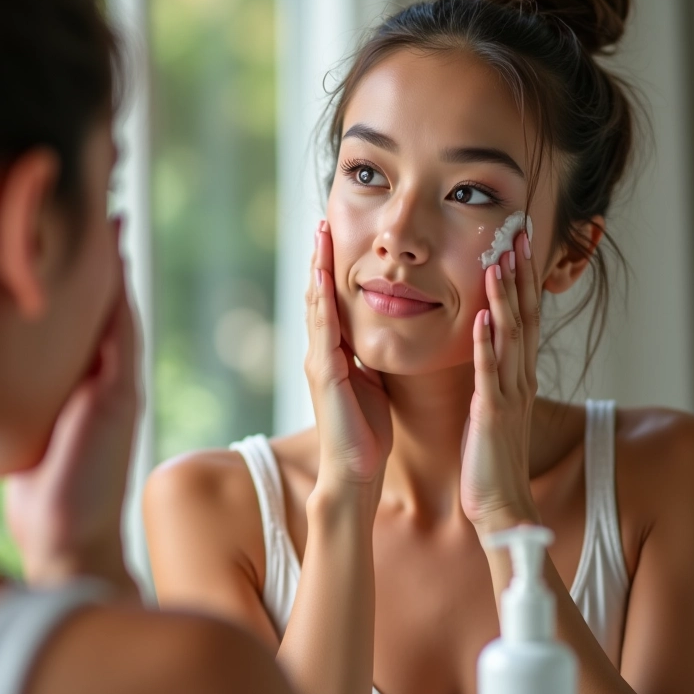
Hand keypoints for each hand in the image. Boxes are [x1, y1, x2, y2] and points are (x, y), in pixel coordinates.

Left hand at [6, 224, 140, 591]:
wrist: (72, 537)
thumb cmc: (47, 495)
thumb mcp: (29, 435)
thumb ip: (27, 401)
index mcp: (84, 387)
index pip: (85, 322)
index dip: (83, 281)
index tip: (73, 239)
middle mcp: (107, 378)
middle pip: (107, 307)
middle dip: (105, 262)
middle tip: (101, 212)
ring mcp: (119, 384)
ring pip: (119, 312)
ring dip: (116, 268)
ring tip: (111, 220)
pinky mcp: (122, 393)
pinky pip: (124, 334)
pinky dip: (121, 298)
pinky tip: (116, 263)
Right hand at [305, 220, 391, 501]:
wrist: (355, 471)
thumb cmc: (366, 432)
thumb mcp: (370, 384)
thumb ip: (367, 359)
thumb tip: (376, 339)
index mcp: (335, 354)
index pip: (332, 302)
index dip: (332, 269)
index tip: (337, 238)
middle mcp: (321, 352)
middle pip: (319, 295)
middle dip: (320, 258)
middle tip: (322, 221)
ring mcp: (319, 361)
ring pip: (317, 305)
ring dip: (318, 268)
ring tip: (320, 235)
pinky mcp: (324, 373)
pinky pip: (324, 329)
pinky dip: (323, 301)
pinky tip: (323, 277)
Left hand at [460, 231, 541, 534]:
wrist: (500, 504)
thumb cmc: (490, 456)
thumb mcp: (493, 405)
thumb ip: (492, 374)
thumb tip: (482, 344)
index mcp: (516, 376)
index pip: (524, 317)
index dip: (521, 280)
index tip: (516, 244)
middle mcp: (519, 379)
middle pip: (524, 317)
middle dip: (519, 275)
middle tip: (517, 235)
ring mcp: (508, 395)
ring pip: (511, 338)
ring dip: (505, 299)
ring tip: (499, 261)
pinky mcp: (491, 415)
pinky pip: (489, 374)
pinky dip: (487, 345)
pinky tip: (483, 318)